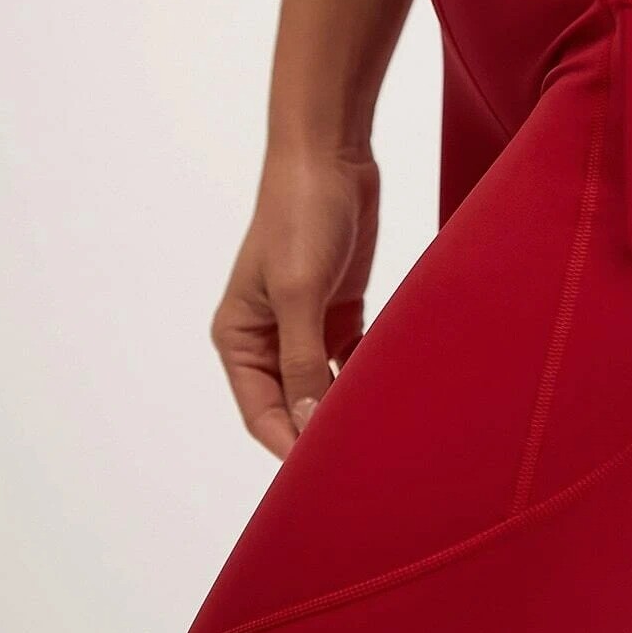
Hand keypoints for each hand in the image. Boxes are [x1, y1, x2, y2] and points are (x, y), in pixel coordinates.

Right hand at [211, 144, 378, 458]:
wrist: (331, 155)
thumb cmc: (299, 214)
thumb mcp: (298, 291)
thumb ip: (301, 360)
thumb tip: (306, 423)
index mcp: (238, 337)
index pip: (261, 413)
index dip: (289, 447)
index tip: (324, 476)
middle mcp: (267, 338)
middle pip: (293, 405)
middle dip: (321, 432)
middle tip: (362, 463)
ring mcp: (305, 324)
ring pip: (324, 386)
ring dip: (347, 407)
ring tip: (382, 437)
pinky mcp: (340, 308)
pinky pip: (352, 360)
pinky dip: (367, 378)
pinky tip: (393, 397)